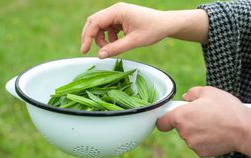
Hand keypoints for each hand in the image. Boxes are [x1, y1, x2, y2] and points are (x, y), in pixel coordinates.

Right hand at [81, 2, 208, 57]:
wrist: (166, 24)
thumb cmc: (153, 30)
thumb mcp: (134, 41)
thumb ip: (116, 48)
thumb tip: (100, 56)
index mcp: (117, 11)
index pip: (95, 22)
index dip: (87, 36)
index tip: (84, 51)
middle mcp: (115, 10)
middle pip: (94, 22)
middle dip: (90, 37)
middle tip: (87, 51)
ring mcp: (118, 14)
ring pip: (101, 26)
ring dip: (101, 39)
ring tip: (110, 49)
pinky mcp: (121, 19)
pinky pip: (109, 28)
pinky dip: (109, 37)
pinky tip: (117, 44)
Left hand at [157, 86, 250, 156]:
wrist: (244, 129)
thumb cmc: (226, 109)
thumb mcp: (208, 92)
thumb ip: (192, 93)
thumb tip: (186, 97)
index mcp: (181, 116)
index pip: (162, 122)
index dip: (165, 118)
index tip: (170, 115)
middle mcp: (183, 132)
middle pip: (180, 126)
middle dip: (188, 120)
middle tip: (203, 114)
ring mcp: (192, 144)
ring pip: (190, 135)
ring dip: (197, 130)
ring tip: (213, 122)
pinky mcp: (201, 152)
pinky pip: (199, 144)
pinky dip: (205, 139)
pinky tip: (216, 132)